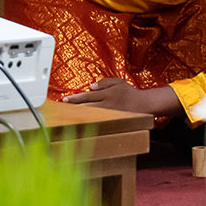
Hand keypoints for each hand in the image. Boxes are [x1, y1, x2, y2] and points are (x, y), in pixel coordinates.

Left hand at [64, 78, 181, 117]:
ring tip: (68, 116)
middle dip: (73, 107)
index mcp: (107, 93)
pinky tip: (81, 122)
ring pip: (90, 115)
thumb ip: (104, 82)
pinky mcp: (112, 120)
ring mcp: (109, 113)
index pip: (87, 96)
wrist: (144, 105)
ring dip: (78, 115)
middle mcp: (107, 104)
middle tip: (62, 109)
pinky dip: (88, 121)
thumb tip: (90, 87)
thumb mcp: (118, 82)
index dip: (75, 98)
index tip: (65, 100)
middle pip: (86, 106)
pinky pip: (97, 121)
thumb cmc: (130, 93)